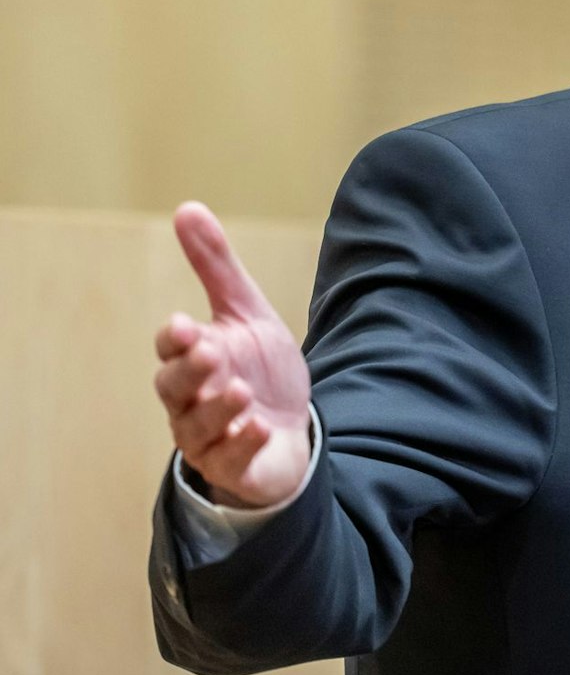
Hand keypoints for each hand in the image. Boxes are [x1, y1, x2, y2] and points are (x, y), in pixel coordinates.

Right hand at [154, 202, 312, 508]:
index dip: (175, 339)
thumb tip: (187, 208)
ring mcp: (209, 437)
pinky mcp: (234, 466)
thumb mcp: (246, 313)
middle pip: (173, 387)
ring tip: (239, 392)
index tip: (184, 324)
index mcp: (192, 360)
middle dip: (189, 372)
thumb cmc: (260, 370)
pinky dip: (242, 444)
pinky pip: (229, 461)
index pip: (171, 349)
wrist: (292, 429)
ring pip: (196, 428)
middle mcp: (190, 401)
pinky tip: (259, 427)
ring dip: (216, 410)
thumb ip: (215, 268)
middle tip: (210, 354)